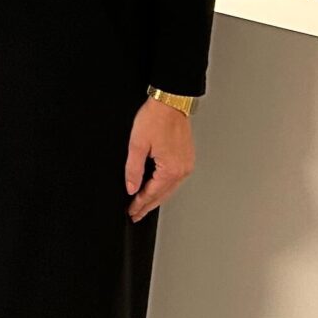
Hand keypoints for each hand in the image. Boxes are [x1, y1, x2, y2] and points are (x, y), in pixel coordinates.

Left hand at [125, 99, 196, 219]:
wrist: (170, 102)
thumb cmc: (156, 118)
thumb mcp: (137, 144)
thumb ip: (133, 169)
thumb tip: (131, 187)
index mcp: (170, 169)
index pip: (151, 194)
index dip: (139, 204)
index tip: (131, 212)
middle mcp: (182, 170)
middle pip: (163, 195)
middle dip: (148, 206)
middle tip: (136, 214)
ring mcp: (186, 164)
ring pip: (170, 189)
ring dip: (156, 198)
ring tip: (143, 205)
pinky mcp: (186, 158)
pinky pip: (175, 179)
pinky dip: (164, 187)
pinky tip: (157, 189)